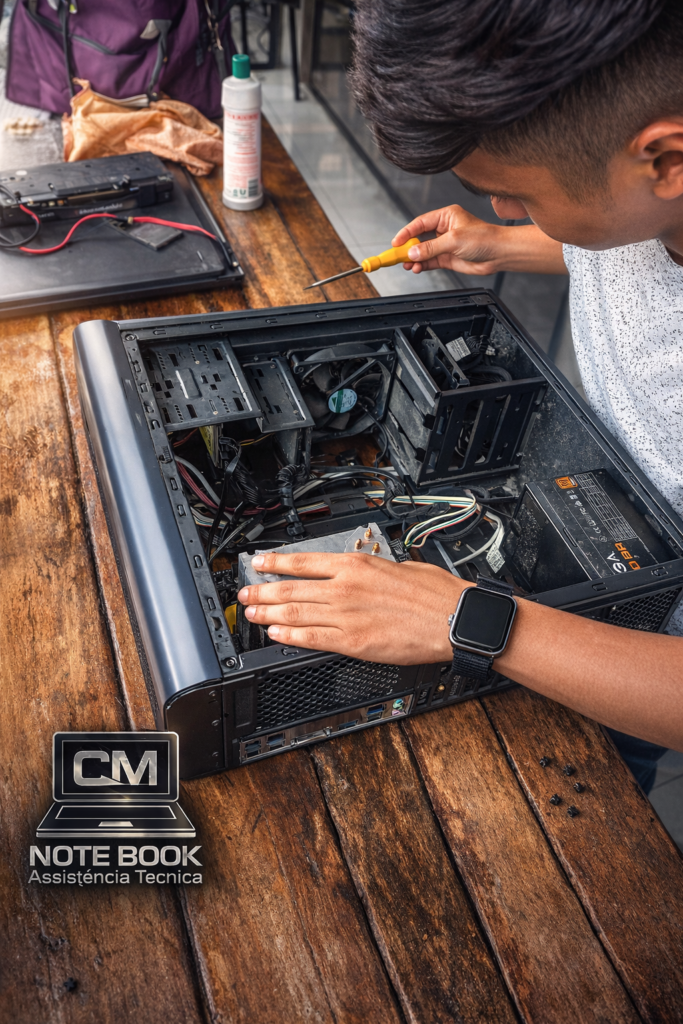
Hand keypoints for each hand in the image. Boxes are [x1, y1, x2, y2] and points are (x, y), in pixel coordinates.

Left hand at [237, 551, 468, 664]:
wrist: (454, 618)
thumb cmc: (435, 593)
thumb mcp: (398, 565)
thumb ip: (371, 570)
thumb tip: (357, 572)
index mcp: (356, 564)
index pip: (303, 562)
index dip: (275, 564)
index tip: (258, 563)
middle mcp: (345, 587)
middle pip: (292, 588)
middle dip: (263, 591)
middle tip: (245, 593)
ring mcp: (347, 615)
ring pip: (296, 613)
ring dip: (269, 613)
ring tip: (252, 614)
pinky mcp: (353, 641)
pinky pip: (312, 638)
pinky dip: (290, 636)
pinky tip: (276, 634)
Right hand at [392, 207, 566, 275]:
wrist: (499, 254)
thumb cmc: (484, 239)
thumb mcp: (454, 240)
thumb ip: (431, 247)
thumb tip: (412, 252)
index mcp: (446, 216)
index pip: (421, 223)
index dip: (406, 232)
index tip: (396, 242)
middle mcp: (444, 229)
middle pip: (419, 237)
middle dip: (408, 247)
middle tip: (397, 255)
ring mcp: (445, 244)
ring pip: (423, 251)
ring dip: (414, 258)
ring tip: (407, 264)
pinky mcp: (447, 258)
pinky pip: (429, 261)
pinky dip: (421, 265)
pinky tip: (416, 268)